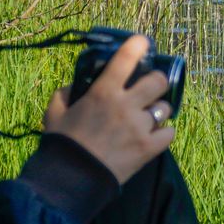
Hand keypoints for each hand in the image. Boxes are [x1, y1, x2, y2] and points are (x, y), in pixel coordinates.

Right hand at [42, 34, 176, 184]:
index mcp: (103, 92)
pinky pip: (169, 133)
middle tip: (150, 87)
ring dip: (159, 109)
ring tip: (150, 115)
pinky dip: (163, 132)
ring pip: (165, 107)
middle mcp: (126, 105)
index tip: (142, 43)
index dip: (138, 45)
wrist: (71, 181)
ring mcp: (140, 127)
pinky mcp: (149, 149)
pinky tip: (154, 134)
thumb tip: (74, 85)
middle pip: (158, 80)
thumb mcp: (54, 113)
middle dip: (156, 81)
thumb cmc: (61, 144)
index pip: (127, 58)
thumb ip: (64, 94)